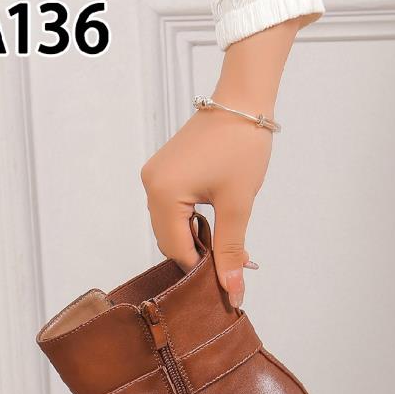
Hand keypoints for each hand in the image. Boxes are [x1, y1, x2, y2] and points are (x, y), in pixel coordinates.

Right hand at [141, 108, 270, 307]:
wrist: (242, 103)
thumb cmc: (241, 146)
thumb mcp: (238, 204)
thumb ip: (231, 250)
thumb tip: (232, 290)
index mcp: (164, 193)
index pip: (177, 250)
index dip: (201, 270)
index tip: (227, 281)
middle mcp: (151, 185)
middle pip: (169, 241)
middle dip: (198, 257)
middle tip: (231, 264)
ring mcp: (155, 177)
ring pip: (170, 228)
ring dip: (196, 241)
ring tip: (227, 245)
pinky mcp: (164, 172)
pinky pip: (172, 210)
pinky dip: (191, 224)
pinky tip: (215, 226)